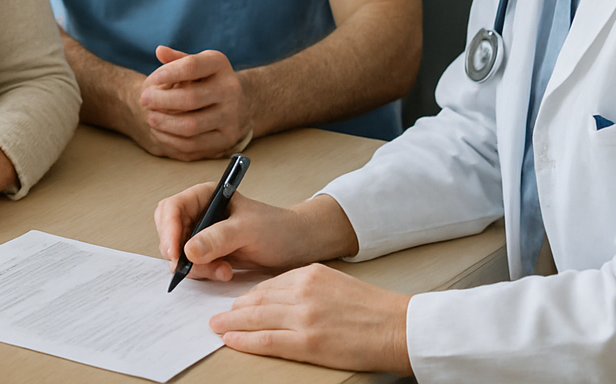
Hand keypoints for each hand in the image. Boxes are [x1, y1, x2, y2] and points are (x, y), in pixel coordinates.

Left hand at [138, 46, 251, 159]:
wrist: (240, 103)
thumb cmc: (207, 80)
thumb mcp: (197, 64)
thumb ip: (177, 59)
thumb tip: (160, 51)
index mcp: (219, 65)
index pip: (191, 66)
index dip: (168, 73)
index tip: (152, 80)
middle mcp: (230, 89)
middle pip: (190, 98)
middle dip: (161, 100)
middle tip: (144, 100)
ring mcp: (230, 116)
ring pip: (191, 126)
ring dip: (164, 123)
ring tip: (150, 117)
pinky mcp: (226, 138)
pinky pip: (193, 145)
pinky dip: (171, 140)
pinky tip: (159, 132)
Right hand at [154, 184, 311, 279]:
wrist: (296, 245)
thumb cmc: (276, 228)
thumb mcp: (248, 230)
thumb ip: (218, 238)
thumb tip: (187, 251)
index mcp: (205, 195)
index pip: (172, 208)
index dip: (168, 230)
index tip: (176, 254)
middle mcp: (199, 213)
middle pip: (169, 231)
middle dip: (178, 252)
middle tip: (193, 268)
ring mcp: (202, 234)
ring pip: (179, 253)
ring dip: (197, 267)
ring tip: (224, 270)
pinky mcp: (208, 253)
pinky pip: (193, 265)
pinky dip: (205, 273)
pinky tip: (226, 272)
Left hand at [210, 264, 411, 375]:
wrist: (398, 327)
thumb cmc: (372, 309)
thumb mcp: (335, 283)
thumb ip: (307, 287)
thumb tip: (279, 299)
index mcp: (310, 274)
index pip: (269, 285)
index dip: (248, 296)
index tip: (237, 302)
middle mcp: (302, 292)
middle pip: (257, 300)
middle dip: (234, 309)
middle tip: (216, 315)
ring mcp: (304, 317)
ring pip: (256, 318)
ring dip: (232, 323)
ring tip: (217, 327)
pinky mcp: (308, 342)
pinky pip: (266, 340)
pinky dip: (244, 340)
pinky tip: (231, 340)